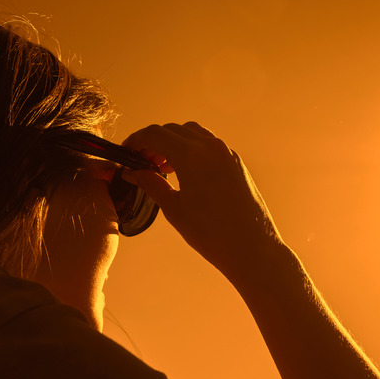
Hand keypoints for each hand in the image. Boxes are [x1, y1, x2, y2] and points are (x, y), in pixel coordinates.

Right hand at [121, 122, 284, 278]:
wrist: (253, 248)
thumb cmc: (213, 234)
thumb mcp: (174, 209)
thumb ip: (152, 184)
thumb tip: (132, 173)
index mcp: (192, 156)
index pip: (155, 134)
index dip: (136, 140)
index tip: (126, 152)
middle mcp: (211, 147)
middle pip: (172, 130)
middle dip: (153, 141)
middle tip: (140, 161)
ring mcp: (226, 152)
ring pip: (191, 133)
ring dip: (173, 142)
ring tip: (161, 166)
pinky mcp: (236, 162)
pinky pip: (208, 144)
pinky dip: (191, 148)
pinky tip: (184, 170)